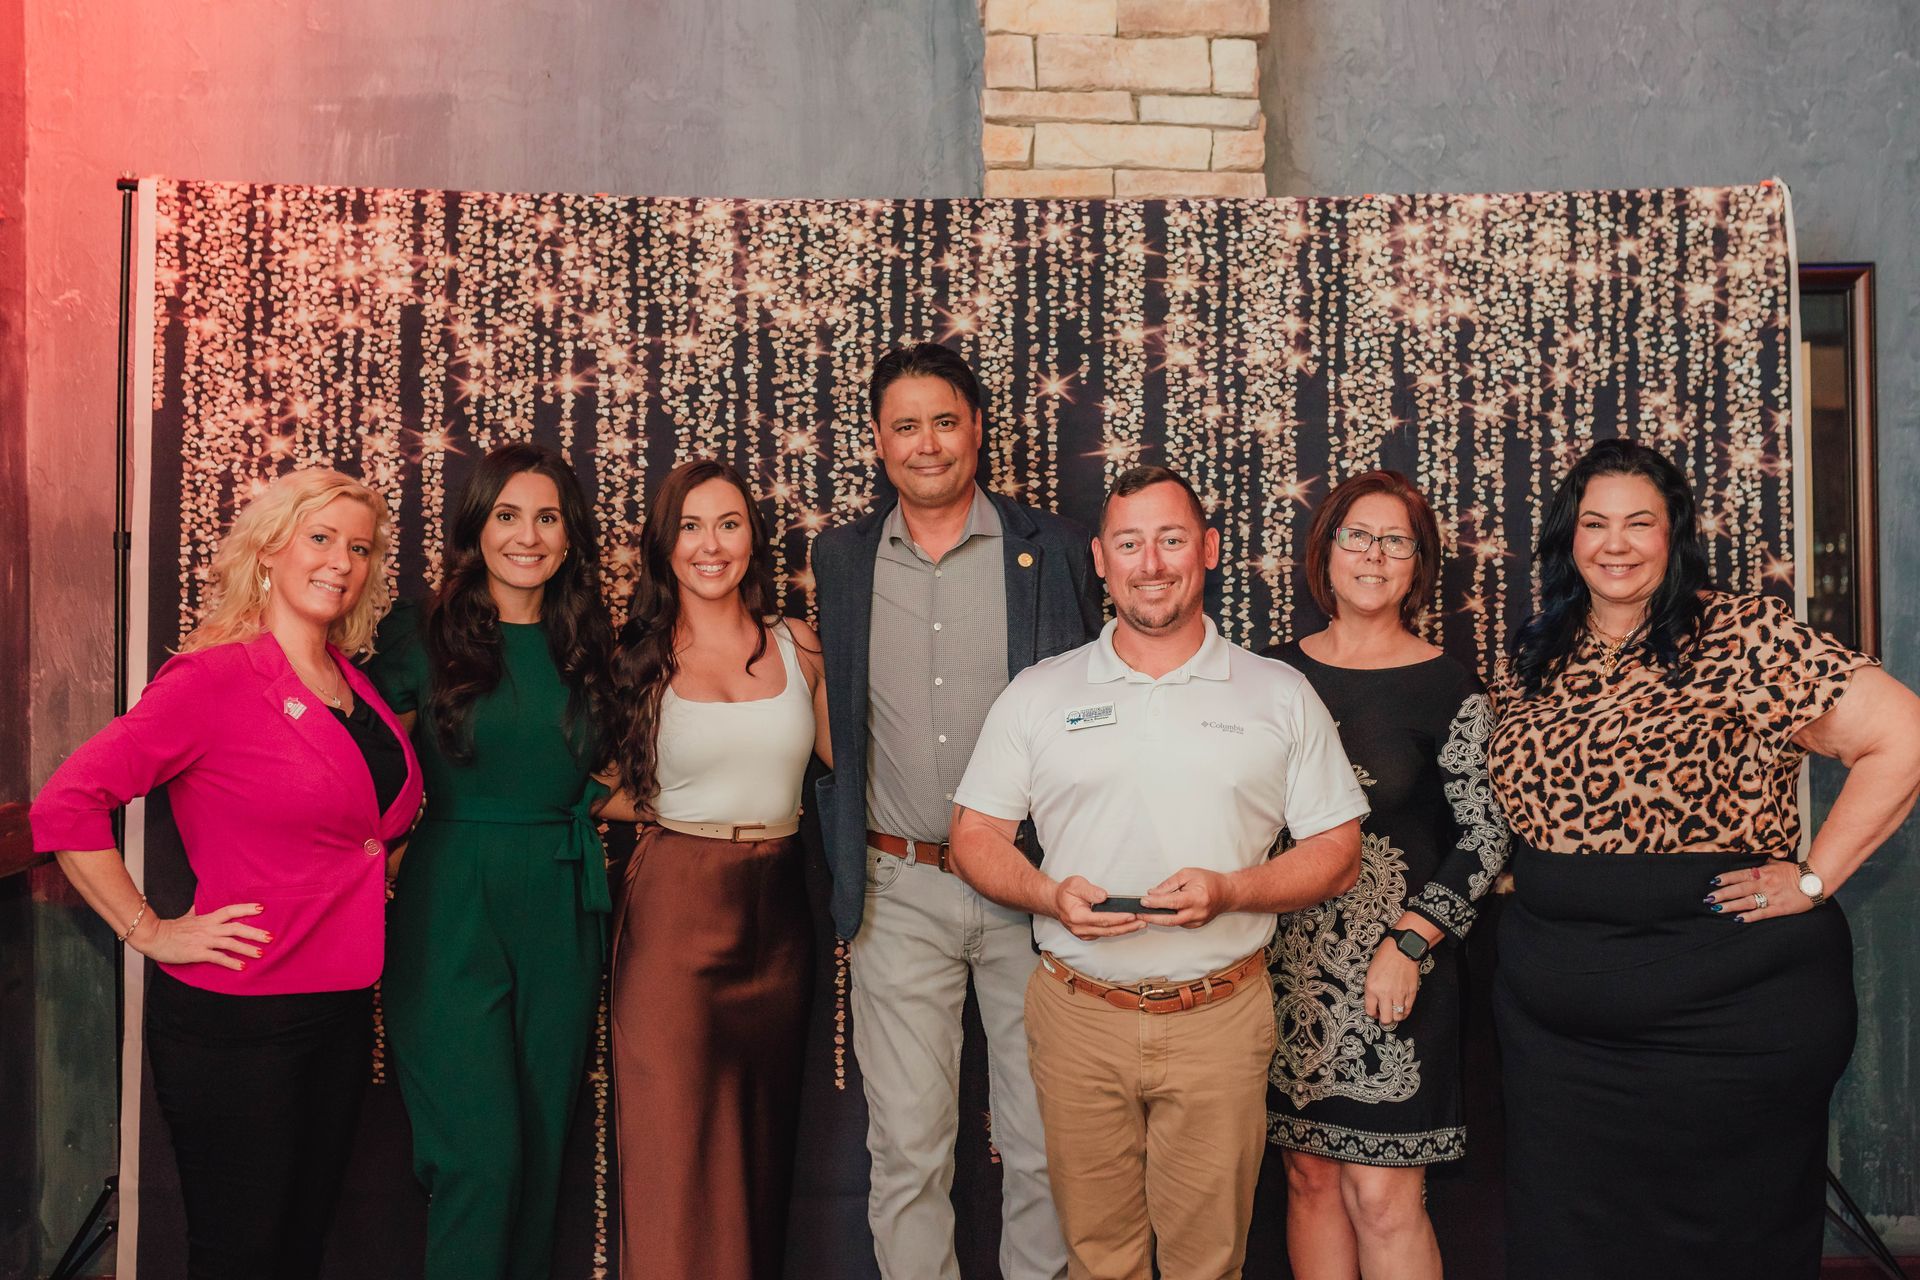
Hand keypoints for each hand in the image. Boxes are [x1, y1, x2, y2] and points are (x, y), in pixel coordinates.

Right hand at [134, 903, 271, 969]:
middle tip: (270, 937)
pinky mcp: (197, 953)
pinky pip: (217, 957)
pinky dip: (231, 962)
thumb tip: (199, 904)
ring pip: (230, 942)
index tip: (262, 908)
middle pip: (236, 927)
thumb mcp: (186, 916)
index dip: (246, 908)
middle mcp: (209, 928)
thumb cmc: (170, 928)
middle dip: (254, 932)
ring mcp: (204, 940)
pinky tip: (241, 967)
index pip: (231, 910)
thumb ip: (196, 911)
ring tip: (261, 954)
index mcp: (207, 918)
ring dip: (247, 948)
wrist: (153, 937)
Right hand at [1053, 876, 1146, 940]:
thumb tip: (1104, 897)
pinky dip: (1118, 929)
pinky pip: (1105, 933)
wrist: (1054, 902)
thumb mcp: (1075, 884)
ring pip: (1108, 934)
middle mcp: (1080, 929)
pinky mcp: (1088, 935)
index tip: (1132, 915)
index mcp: (1077, 917)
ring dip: (1125, 929)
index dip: (1118, 918)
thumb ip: (1090, 890)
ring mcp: (1084, 934)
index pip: (1102, 919)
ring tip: (1140, 924)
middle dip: (1127, 926)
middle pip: (1108, 930)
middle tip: (1142, 921)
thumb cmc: (1065, 893)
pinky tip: (1129, 925)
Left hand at [1139, 867, 1233, 928]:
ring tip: (1143, 913)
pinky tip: (1158, 914)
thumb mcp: (1188, 874)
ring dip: (1158, 919)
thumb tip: (1153, 893)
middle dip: (1152, 917)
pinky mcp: (1195, 925)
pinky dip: (1168, 918)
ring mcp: (1197, 921)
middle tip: (1138, 913)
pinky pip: (1178, 922)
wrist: (1228, 893)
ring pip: (1172, 923)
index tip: (1143, 901)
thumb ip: (1169, 884)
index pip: (1172, 902)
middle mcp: (1197, 912)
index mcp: (1197, 898)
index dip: (1156, 902)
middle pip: (1170, 919)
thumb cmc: (1209, 881)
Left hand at [1364, 943, 1419, 1029]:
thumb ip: (1371, 990)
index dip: (1372, 1014)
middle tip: (1384, 1015)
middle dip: (1384, 1019)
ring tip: (1393, 1011)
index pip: (1370, 1011)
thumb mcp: (1370, 974)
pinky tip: (1401, 1009)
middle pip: (1385, 1019)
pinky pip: (1408, 1010)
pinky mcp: (1411, 993)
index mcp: (1372, 988)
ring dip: (1395, 1017)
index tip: (1374, 1012)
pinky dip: (1404, 1012)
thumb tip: (1374, 1003)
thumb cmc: (1385, 958)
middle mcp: (1385, 994)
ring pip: (1398, 1017)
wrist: (1402, 950)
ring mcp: (1399, 994)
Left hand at [1703, 861, 1813, 921]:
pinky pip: (1762, 913)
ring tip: (1717, 908)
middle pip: (1739, 889)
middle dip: (1722, 894)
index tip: (1712, 882)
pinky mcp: (1780, 908)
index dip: (1726, 878)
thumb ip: (1763, 863)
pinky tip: (1737, 918)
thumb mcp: (1776, 862)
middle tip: (1708, 898)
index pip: (1740, 875)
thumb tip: (1752, 858)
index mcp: (1763, 872)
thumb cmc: (1795, 871)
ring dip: (1731, 905)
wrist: (1816, 880)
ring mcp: (1772, 896)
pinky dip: (1749, 916)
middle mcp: (1765, 884)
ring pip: (1747, 901)